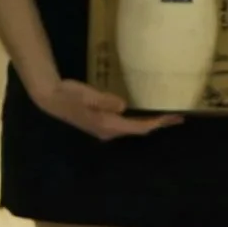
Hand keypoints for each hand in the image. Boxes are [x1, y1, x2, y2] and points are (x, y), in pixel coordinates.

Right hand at [32, 75, 178, 140]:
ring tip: (166, 117)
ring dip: (149, 123)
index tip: (172, 118)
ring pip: (133, 128)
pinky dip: (139, 120)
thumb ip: (105, 101)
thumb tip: (123, 106)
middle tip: (176, 118)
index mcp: (108, 125)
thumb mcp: (87, 95)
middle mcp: (108, 131)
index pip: (138, 127)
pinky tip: (143, 114)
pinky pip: (126, 124)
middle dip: (158, 124)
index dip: (157, 123)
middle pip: (139, 130)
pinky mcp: (101, 123)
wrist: (51, 98)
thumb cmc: (69, 95)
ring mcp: (105, 129)